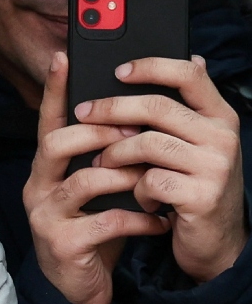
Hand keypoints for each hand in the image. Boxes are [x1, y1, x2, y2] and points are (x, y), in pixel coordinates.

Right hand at [23, 52, 170, 303]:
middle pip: (57, 142)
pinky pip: (105, 221)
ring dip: (125, 175)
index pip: (47, 120)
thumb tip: (137, 119)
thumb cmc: (94, 233)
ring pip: (83, 179)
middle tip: (135, 132)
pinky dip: (139, 219)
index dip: (54, 89)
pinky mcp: (62, 243)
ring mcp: (46, 214)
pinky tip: (158, 221)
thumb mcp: (100, 192)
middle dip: (100, 132)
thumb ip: (109, 158)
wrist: (79, 291)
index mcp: (48, 168)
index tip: (65, 56)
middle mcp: (38, 186)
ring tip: (152, 180)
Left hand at [79, 56, 247, 281]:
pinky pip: (151, 181)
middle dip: (111, 108)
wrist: (215, 241)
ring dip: (114, 152)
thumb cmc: (191, 184)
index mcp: (219, 116)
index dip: (151, 66)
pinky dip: (135, 189)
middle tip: (82, 113)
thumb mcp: (191, 144)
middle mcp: (223, 136)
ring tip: (102, 162)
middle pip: (157, 107)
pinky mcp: (202, 197)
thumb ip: (179, 110)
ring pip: (147, 143)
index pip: (189, 75)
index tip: (117, 70)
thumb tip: (166, 62)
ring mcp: (215, 167)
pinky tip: (137, 198)